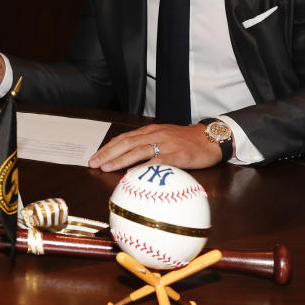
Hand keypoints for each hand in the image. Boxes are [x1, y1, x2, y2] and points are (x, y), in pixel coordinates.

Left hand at [88, 123, 222, 170]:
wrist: (211, 138)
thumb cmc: (187, 141)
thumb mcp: (165, 137)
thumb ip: (149, 145)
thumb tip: (129, 159)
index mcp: (150, 131)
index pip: (123, 138)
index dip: (107, 147)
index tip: (95, 157)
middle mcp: (155, 135)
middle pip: (125, 143)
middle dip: (107, 153)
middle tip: (93, 164)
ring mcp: (166, 144)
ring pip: (137, 150)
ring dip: (119, 159)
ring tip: (106, 168)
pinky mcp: (177, 155)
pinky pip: (157, 161)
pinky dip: (143, 167)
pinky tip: (132, 174)